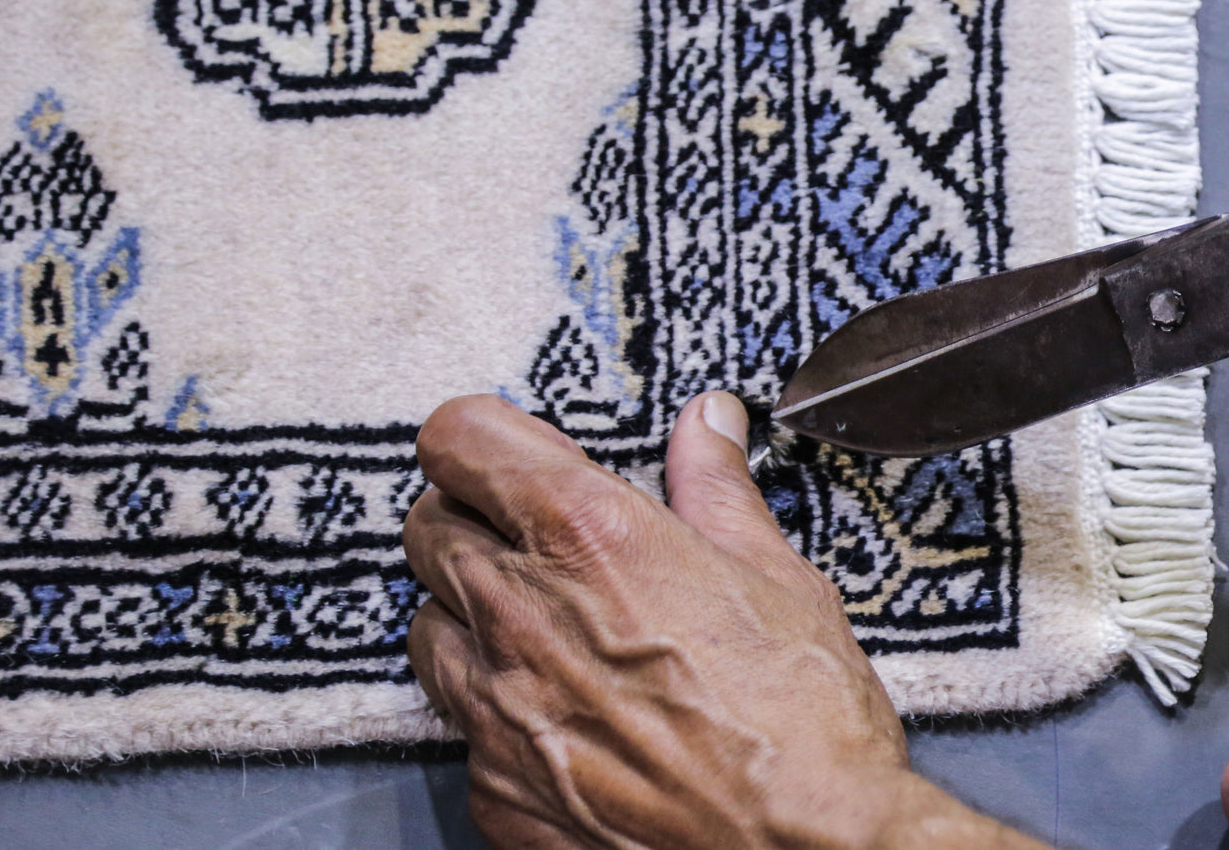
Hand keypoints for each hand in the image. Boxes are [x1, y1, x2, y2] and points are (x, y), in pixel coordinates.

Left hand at [402, 392, 1050, 849]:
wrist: (801, 848)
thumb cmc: (800, 715)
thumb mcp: (775, 574)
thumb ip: (716, 487)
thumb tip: (706, 422)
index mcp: (586, 534)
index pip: (456, 440)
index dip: (483, 440)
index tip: (517, 456)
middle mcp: (520, 612)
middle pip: (428, 526)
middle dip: (474, 519)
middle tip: (539, 538)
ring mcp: (496, 708)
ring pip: (428, 625)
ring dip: (471, 613)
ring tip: (547, 627)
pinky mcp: (495, 787)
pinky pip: (462, 726)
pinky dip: (498, 711)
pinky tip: (566, 715)